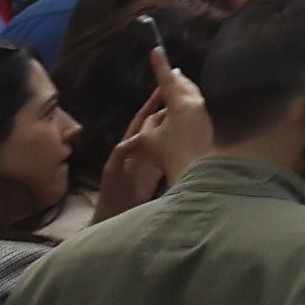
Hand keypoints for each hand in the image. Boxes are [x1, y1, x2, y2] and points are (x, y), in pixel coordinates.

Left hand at [97, 65, 210, 212]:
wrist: (117, 215)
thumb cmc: (113, 193)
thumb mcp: (113, 171)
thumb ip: (122, 153)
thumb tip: (135, 137)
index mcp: (129, 145)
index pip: (141, 119)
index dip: (151, 104)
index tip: (162, 88)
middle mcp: (141, 149)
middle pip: (156, 125)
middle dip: (168, 111)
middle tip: (184, 98)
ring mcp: (151, 159)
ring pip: (166, 138)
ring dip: (175, 126)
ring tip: (191, 114)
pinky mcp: (160, 171)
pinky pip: (171, 153)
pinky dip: (179, 144)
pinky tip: (192, 137)